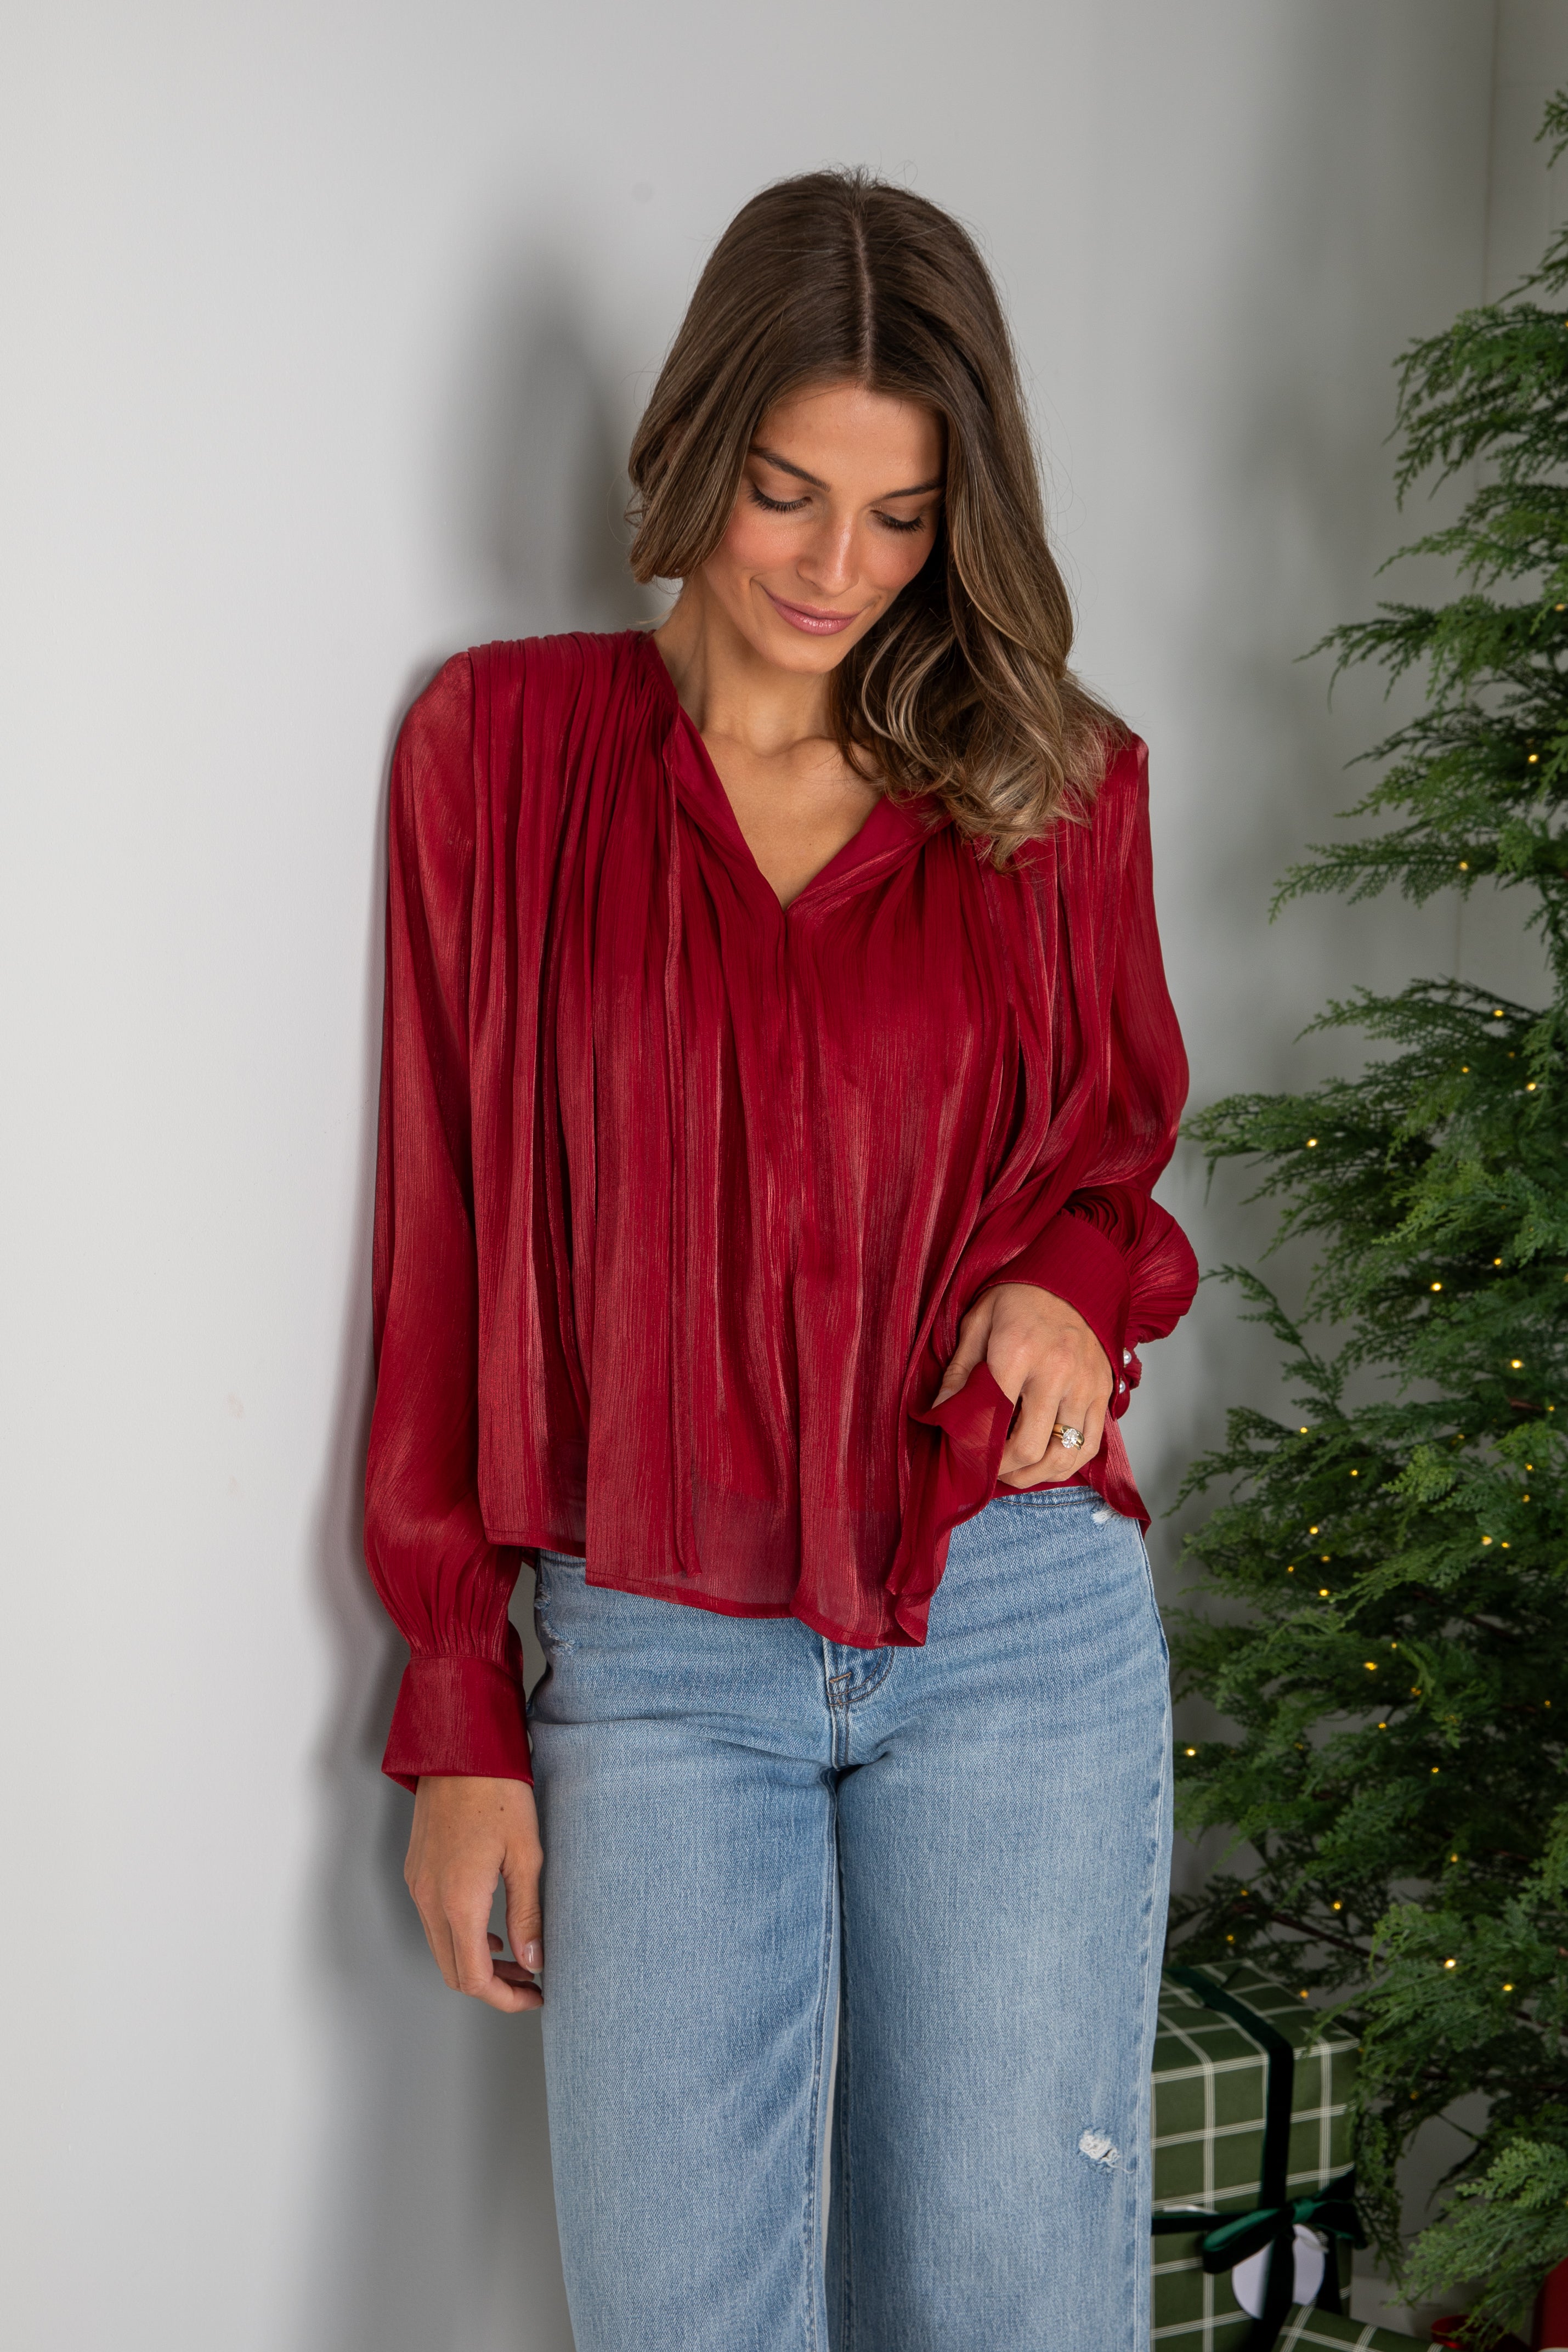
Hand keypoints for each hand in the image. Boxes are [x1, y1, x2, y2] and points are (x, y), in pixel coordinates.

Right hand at [405, 1774, 543, 2012]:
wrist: (460, 1747)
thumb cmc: (498, 1791)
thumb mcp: (526, 1855)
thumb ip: (528, 1914)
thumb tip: (534, 1961)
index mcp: (458, 1901)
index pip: (474, 1978)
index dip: (506, 1998)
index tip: (535, 1994)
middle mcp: (429, 1898)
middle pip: (453, 1971)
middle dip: (493, 1986)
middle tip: (530, 1979)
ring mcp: (417, 1883)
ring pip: (441, 1948)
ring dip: (475, 1962)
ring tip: (517, 1955)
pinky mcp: (416, 1869)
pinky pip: (432, 1922)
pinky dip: (460, 1937)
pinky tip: (490, 1927)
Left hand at [932, 1283, 1112, 1487]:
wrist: (1075, 1274)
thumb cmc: (1021, 1297)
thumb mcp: (979, 1321)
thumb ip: (960, 1370)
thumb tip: (940, 1413)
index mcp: (1018, 1351)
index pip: (994, 1420)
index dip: (977, 1449)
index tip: (967, 1456)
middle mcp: (1057, 1371)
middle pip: (1029, 1447)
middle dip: (1004, 1470)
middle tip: (988, 1469)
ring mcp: (1085, 1384)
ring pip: (1064, 1455)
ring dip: (1036, 1476)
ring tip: (1016, 1473)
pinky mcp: (1104, 1391)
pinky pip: (1091, 1444)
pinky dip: (1068, 1464)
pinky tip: (1047, 1462)